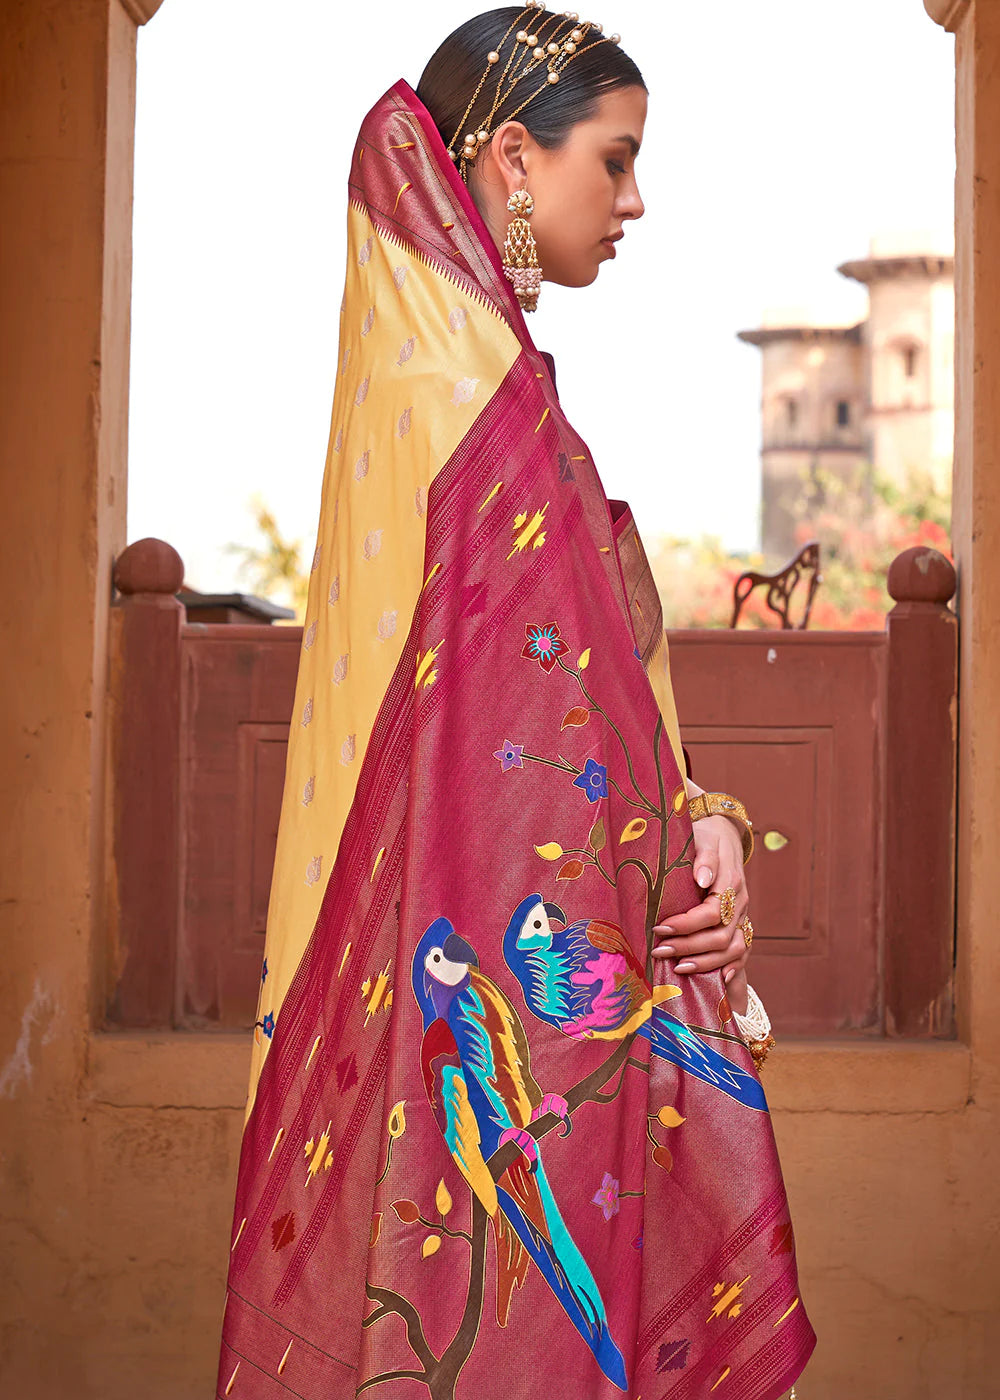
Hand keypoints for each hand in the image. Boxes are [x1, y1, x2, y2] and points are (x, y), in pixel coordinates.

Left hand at [652, 814, 749, 1010]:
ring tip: (678, 968)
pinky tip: (718, 980)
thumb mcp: (703, 837)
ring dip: (706, 963)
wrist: (724, 835)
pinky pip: (743, 952)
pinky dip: (732, 968)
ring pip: (734, 949)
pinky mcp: (741, 923)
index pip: (712, 913)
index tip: (659, 928)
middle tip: (659, 951)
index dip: (686, 925)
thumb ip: (704, 857)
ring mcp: (743, 915)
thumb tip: (703, 878)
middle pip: (721, 937)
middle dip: (688, 947)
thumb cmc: (707, 836)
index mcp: (730, 882)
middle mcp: (741, 902)